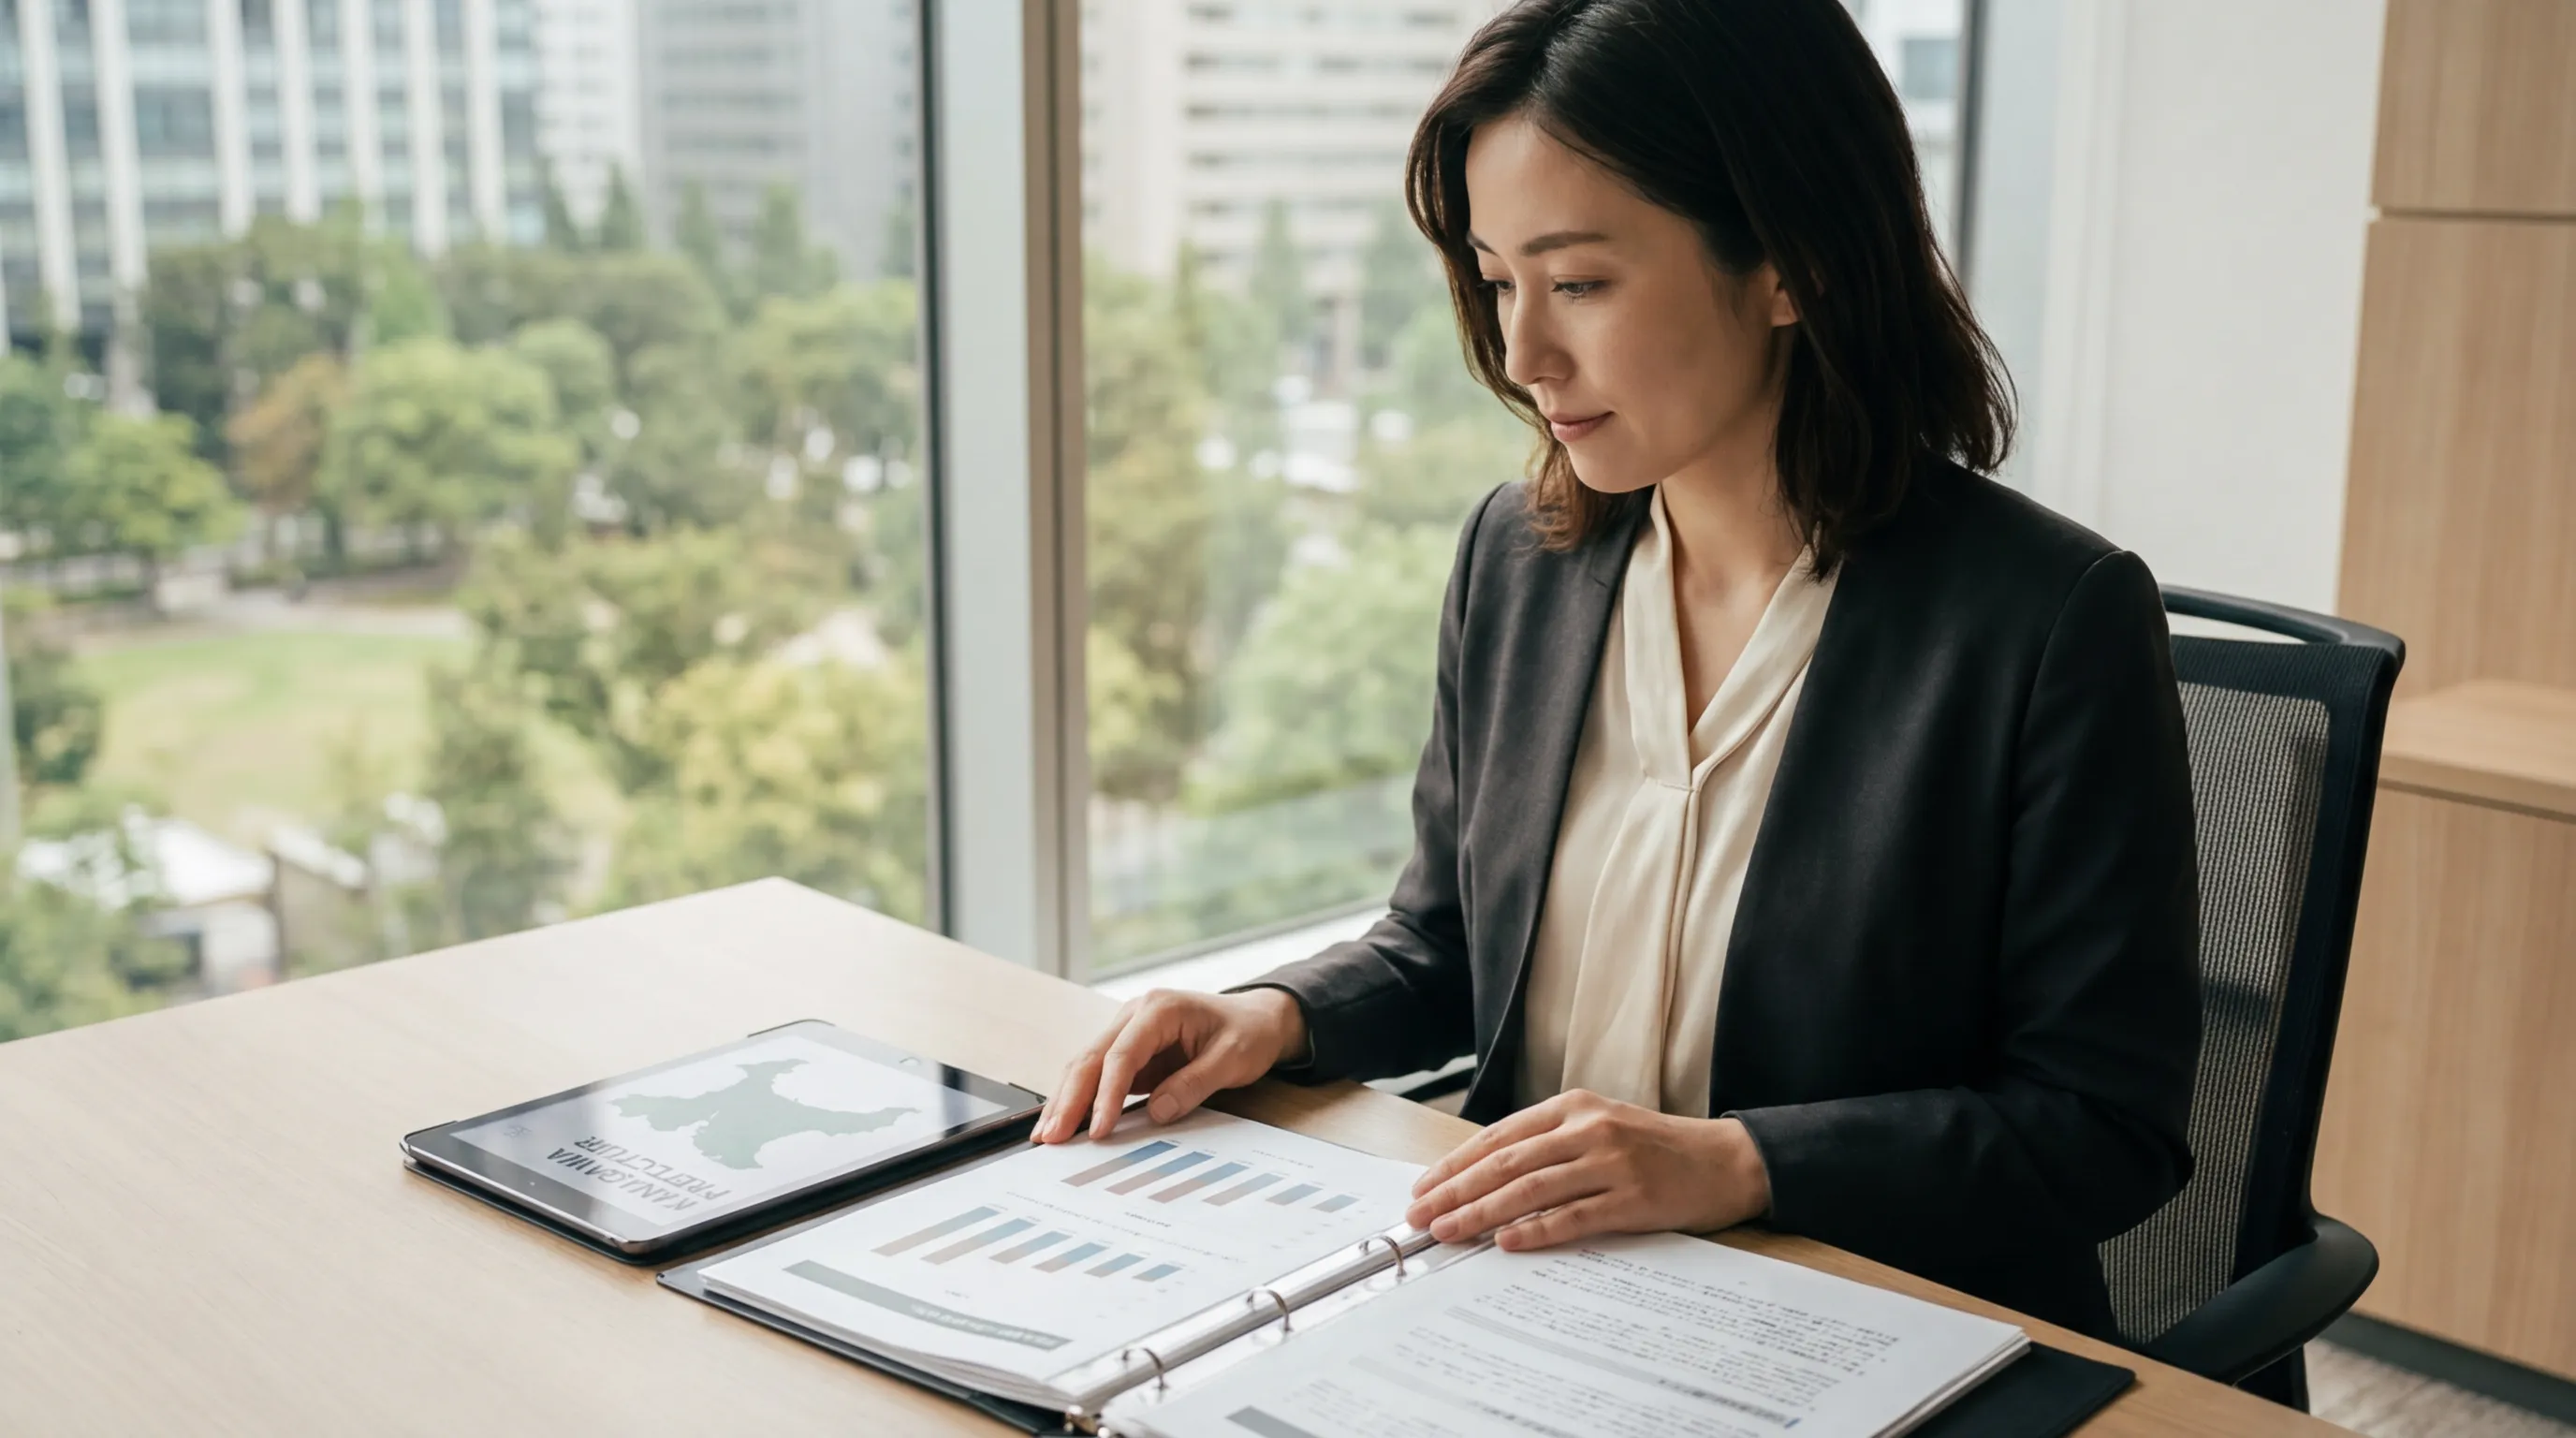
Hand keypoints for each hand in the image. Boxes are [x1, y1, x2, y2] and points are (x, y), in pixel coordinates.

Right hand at [1032, 988, 1308, 1143]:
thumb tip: (1158, 1112)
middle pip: (1091, 1058)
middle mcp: (1134, 1015)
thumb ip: (1194, 1083)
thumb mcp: (1233, 1059)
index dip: (1106, 1095)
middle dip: (1068, 1099)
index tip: (1099, 1130)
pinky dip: (1079, 1099)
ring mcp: (1127, 1032)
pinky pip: (1097, 1075)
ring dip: (1065, 1100)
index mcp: (1159, 1009)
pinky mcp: (1127, 1051)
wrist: (1257, 1019)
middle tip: (1050, 1138)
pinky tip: (1065, 1123)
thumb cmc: (1248, 1034)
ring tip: (1045, 1136)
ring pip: (1085, 1065)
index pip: (1122, 1055)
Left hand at [1402, 1089, 1771, 1250]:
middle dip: (1455, 1191)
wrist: (1726, 1161)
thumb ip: (1550, 1145)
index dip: (1456, 1164)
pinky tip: (1506, 1242)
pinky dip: (1535, 1231)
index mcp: (1573, 1107)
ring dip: (1482, 1213)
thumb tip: (1486, 1178)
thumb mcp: (1599, 1127)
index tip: (1424, 1187)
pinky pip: (1572, 1217)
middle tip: (1421, 1215)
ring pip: (1530, 1190)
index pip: (1499, 1137)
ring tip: (1449, 1231)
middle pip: (1505, 1163)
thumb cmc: (1655, 1148)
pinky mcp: (1632, 1199)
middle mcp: (1588, 1129)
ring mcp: (1611, 1164)